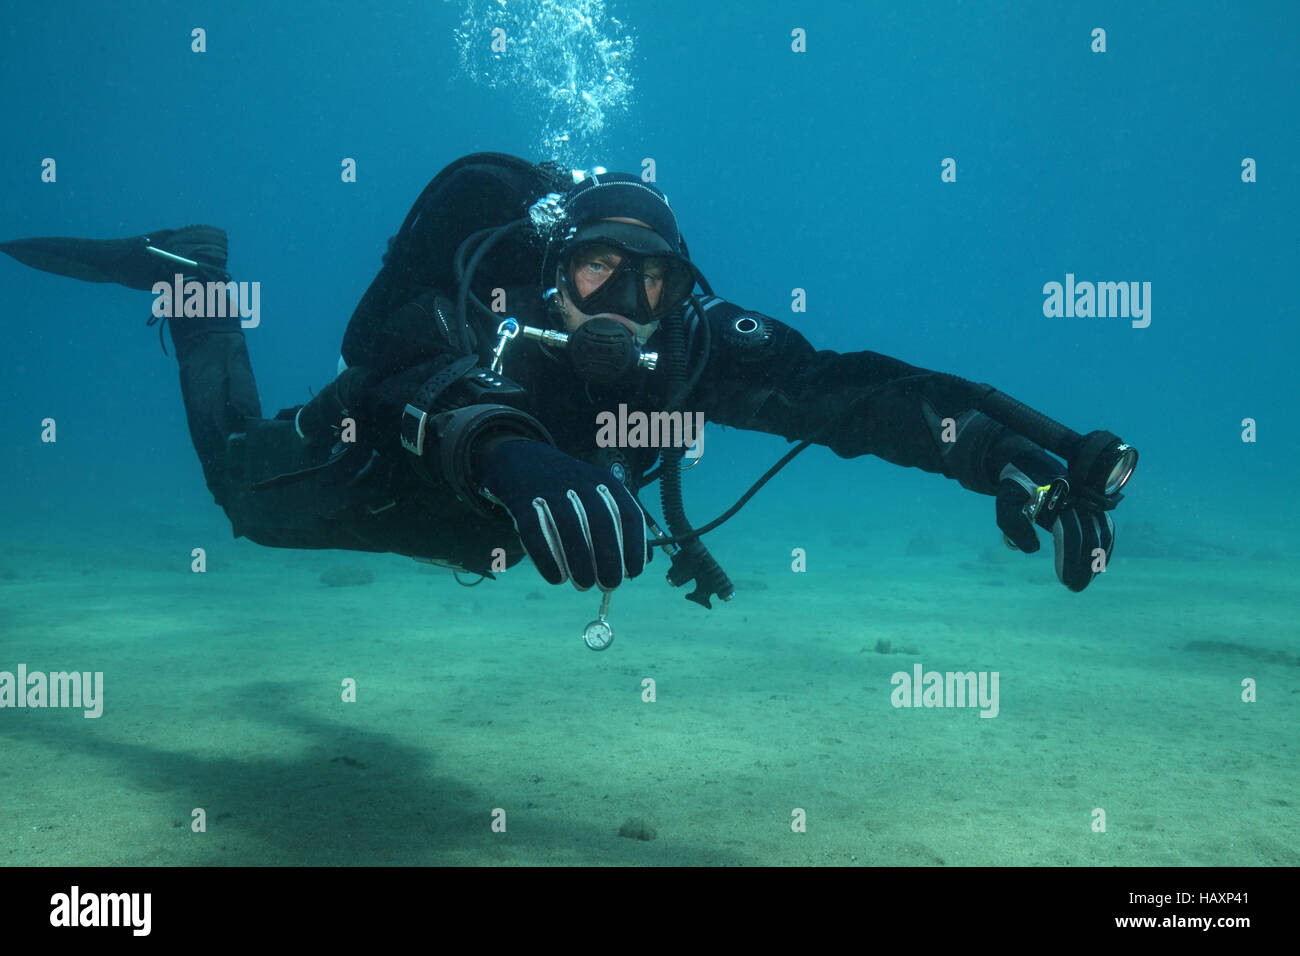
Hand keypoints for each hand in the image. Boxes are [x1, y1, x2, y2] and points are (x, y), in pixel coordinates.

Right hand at [479, 439, 648, 589]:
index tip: (634, 572)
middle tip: (610, 584)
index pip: (628, 513)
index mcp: (605, 483)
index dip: (634, 545)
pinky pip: (535, 532)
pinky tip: (557, 578)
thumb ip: (622, 524)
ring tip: (585, 585)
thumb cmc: (569, 490)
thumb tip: (646, 559)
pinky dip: (547, 559)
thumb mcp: (599, 496)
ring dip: (580, 561)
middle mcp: (581, 484)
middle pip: (601, 521)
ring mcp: (551, 490)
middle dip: (608, 557)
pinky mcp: (523, 501)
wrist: (523, 460)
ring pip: (569, 526)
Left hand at [996, 450, 1116, 592]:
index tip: (1063, 580)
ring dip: (1097, 560)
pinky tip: (1097, 565)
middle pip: (1089, 537)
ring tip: (1085, 581)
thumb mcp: (1005, 502)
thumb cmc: (1014, 487)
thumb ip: (1014, 524)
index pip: (1069, 533)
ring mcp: (1089, 500)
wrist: (1027, 462)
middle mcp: (1078, 498)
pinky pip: (1106, 527)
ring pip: (1103, 533)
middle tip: (1074, 587)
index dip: (1069, 559)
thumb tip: (1033, 549)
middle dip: (1084, 566)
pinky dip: (1104, 547)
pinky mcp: (1093, 504)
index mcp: (1057, 498)